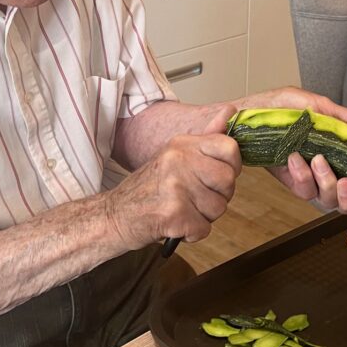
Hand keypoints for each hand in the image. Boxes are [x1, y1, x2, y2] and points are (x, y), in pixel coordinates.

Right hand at [106, 108, 240, 247]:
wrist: (114, 215)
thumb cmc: (148, 188)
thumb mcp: (173, 156)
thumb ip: (204, 141)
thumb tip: (230, 112)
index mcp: (182, 144)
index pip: (229, 147)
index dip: (231, 166)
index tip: (218, 177)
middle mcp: (179, 160)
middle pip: (228, 181)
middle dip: (218, 197)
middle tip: (196, 199)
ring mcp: (176, 187)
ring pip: (218, 208)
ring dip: (204, 217)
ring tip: (183, 210)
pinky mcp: (174, 214)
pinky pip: (205, 229)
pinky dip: (193, 233)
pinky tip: (176, 225)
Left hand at [239, 87, 346, 235]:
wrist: (255, 111)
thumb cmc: (289, 107)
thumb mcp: (323, 107)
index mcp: (346, 158)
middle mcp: (332, 173)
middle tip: (346, 181)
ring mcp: (312, 180)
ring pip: (327, 200)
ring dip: (326, 182)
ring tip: (317, 159)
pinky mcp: (292, 181)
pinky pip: (304, 190)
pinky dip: (302, 176)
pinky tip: (295, 158)